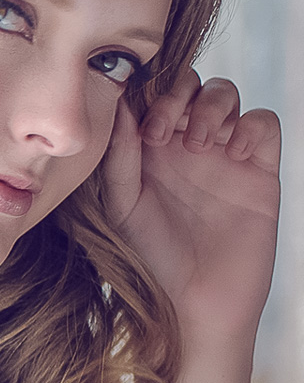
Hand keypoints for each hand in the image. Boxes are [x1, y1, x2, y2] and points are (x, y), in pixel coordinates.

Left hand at [101, 66, 280, 341]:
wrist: (194, 299)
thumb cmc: (150, 256)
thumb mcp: (122, 203)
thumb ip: (120, 156)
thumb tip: (122, 104)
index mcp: (149, 148)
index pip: (151, 93)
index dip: (145, 92)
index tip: (136, 120)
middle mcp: (185, 144)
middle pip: (189, 84)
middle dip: (177, 94)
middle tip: (162, 130)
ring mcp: (224, 154)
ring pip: (226, 94)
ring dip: (209, 107)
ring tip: (195, 145)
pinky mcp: (260, 169)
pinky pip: (263, 123)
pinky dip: (248, 125)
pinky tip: (229, 152)